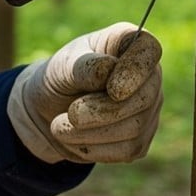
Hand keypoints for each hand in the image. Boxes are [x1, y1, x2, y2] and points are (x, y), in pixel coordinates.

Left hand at [7, 23, 163, 163]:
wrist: (46, 112)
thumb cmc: (59, 79)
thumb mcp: (62, 66)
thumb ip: (84, 65)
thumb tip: (109, 69)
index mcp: (130, 45)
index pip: (148, 50)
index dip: (135, 71)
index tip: (112, 90)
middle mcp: (149, 76)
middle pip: (144, 97)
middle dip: (103, 110)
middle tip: (71, 113)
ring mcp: (149, 110)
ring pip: (134, 128)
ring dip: (90, 132)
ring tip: (59, 126)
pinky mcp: (140, 140)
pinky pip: (127, 149)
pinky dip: (94, 148)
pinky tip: (74, 138)